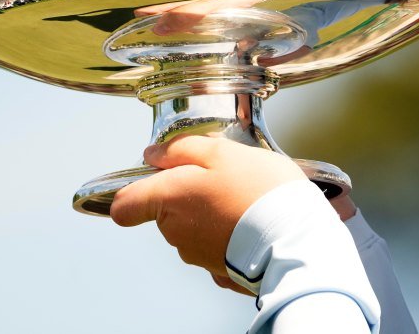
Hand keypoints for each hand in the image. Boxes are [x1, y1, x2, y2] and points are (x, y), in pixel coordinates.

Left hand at [110, 135, 306, 277]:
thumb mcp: (222, 151)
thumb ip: (181, 149)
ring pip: (191, 227)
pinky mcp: (218, 268)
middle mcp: (174, 232)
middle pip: (165, 211)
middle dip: (188, 194)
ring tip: (244, 199)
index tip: (160, 175)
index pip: (124, 205)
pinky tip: (251, 222)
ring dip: (210, 212)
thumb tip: (152, 154)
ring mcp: (196, 254)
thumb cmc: (258, 190)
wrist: (294, 236)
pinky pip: (215, 245)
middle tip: (224, 178)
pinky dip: (228, 233)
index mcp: (168, 200)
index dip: (136, 189)